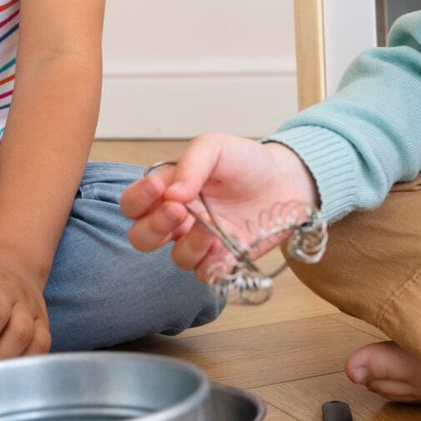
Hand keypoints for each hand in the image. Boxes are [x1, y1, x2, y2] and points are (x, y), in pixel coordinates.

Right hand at [121, 133, 318, 285]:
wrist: (287, 180)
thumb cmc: (247, 161)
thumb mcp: (216, 147)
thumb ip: (190, 164)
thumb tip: (170, 194)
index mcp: (170, 190)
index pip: (133, 203)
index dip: (137, 200)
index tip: (157, 188)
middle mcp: (180, 219)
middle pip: (142, 237)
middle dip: (156, 227)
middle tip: (180, 211)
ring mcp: (200, 241)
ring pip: (176, 258)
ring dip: (191, 245)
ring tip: (212, 228)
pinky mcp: (223, 259)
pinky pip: (205, 273)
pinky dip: (213, 263)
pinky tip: (227, 245)